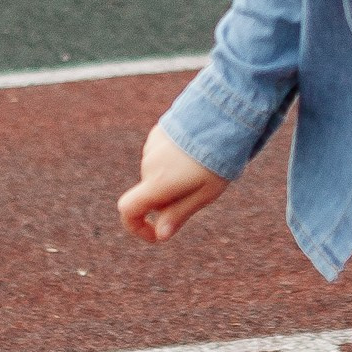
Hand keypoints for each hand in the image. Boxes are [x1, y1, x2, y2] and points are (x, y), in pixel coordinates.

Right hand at [120, 120, 228, 242]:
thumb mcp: (204, 193)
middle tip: (201, 189)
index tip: (154, 233)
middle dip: (168, 199)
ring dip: (172, 178)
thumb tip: (161, 236)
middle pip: (150, 192)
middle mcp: (148, 164)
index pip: (128, 210)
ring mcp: (152, 146)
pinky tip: (196, 150)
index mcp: (157, 183)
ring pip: (158, 173)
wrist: (222, 115)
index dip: (136, 228)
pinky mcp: (159, 132)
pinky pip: (161, 155)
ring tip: (203, 166)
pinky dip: (173, 161)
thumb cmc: (217, 159)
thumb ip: (178, 214)